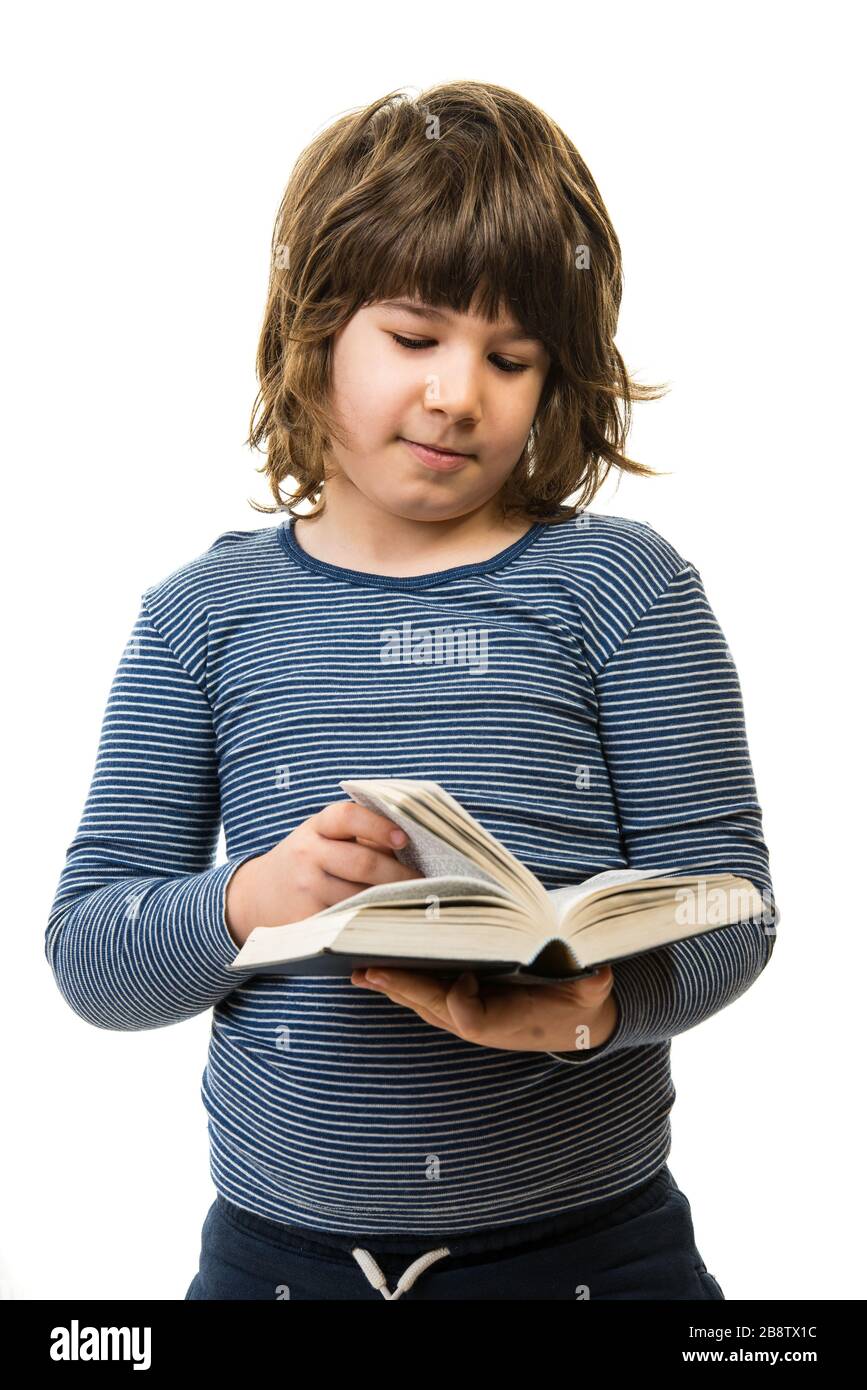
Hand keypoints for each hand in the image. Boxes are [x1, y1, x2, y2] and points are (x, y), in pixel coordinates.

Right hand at [226, 801, 423, 945]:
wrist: (256, 896)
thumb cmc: (306, 862)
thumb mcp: (322, 837)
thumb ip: (358, 835)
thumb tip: (413, 844)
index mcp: (316, 827)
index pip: (348, 816)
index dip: (378, 825)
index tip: (404, 838)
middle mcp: (307, 854)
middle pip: (363, 862)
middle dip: (399, 874)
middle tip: (424, 882)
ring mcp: (305, 888)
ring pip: (359, 896)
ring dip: (390, 900)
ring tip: (414, 902)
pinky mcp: (305, 919)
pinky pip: (347, 921)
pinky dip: (371, 921)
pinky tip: (388, 921)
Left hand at [350, 963, 618, 1052]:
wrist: (574, 1023)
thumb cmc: (579, 1002)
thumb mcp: (592, 993)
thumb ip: (593, 986)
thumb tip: (601, 972)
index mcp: (505, 1023)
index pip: (468, 1015)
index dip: (460, 999)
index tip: (462, 977)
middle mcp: (478, 1024)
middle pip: (431, 1007)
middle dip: (401, 988)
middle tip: (367, 970)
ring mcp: (464, 1017)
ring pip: (420, 1002)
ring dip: (390, 985)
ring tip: (357, 968)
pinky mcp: (458, 1006)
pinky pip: (423, 995)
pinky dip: (400, 982)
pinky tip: (375, 968)